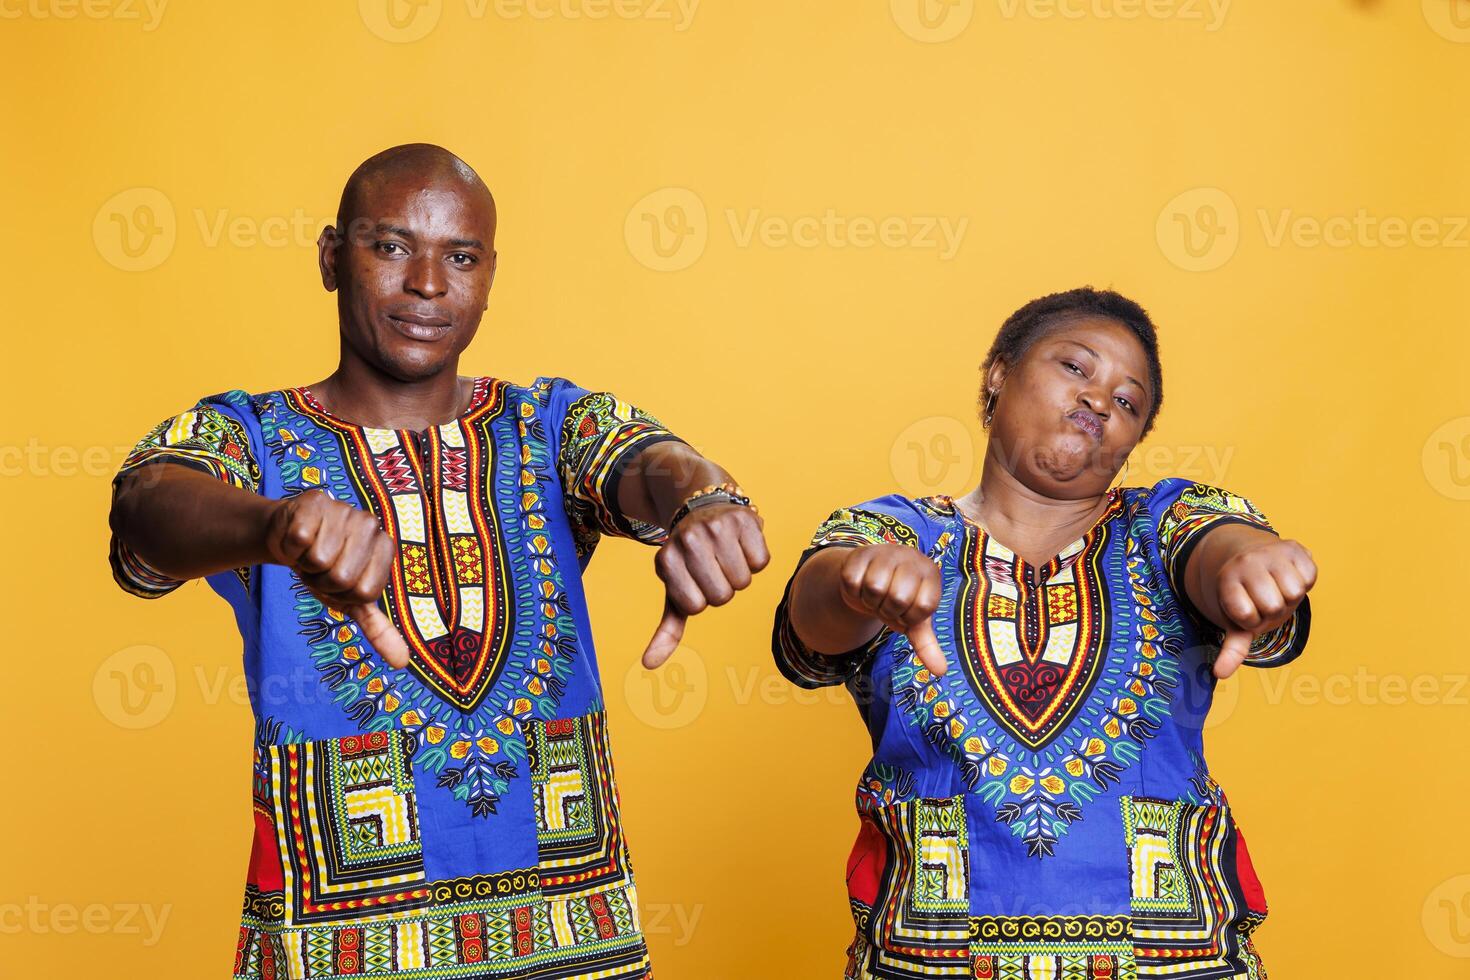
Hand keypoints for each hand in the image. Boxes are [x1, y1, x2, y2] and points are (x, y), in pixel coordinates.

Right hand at [264, 490, 410, 668]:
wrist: (291, 536)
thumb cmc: (326, 569)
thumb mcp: (351, 600)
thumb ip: (378, 628)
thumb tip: (403, 663)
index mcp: (386, 548)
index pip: (364, 592)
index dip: (343, 596)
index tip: (338, 583)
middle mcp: (371, 525)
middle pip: (342, 577)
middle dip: (321, 581)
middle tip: (320, 567)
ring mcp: (344, 510)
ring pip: (318, 560)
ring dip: (304, 564)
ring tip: (309, 551)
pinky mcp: (315, 501)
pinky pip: (299, 540)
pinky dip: (290, 547)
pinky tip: (296, 536)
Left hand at [642, 504, 769, 667]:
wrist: (703, 506)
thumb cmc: (690, 559)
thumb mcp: (674, 590)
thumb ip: (667, 628)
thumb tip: (648, 664)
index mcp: (666, 560)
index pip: (696, 607)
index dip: (701, 599)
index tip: (695, 580)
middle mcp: (689, 541)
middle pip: (722, 596)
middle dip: (722, 588)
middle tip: (713, 568)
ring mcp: (716, 527)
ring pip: (744, 581)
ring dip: (740, 575)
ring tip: (727, 555)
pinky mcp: (744, 519)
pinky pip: (762, 561)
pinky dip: (755, 558)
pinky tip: (741, 544)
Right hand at [837, 544, 946, 676]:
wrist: (869, 579)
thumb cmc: (898, 601)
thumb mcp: (914, 621)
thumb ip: (927, 645)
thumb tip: (941, 672)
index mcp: (931, 573)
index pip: (924, 607)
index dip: (909, 618)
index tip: (905, 612)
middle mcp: (912, 557)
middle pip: (898, 597)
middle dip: (888, 610)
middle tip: (887, 605)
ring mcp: (886, 552)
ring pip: (875, 587)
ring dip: (870, 601)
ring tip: (875, 596)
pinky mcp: (860, 553)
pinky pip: (854, 580)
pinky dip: (854, 592)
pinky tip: (860, 586)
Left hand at [1211, 537, 1315, 677]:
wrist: (1247, 556)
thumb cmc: (1242, 595)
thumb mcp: (1233, 620)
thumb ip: (1232, 647)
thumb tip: (1219, 675)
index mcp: (1227, 580)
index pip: (1247, 616)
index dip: (1250, 619)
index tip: (1243, 607)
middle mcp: (1246, 561)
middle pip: (1274, 606)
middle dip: (1271, 609)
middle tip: (1262, 598)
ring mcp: (1269, 551)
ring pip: (1295, 593)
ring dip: (1289, 596)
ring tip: (1276, 587)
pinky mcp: (1293, 546)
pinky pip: (1310, 577)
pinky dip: (1304, 580)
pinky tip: (1289, 574)